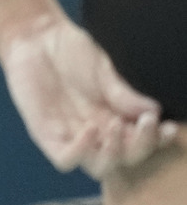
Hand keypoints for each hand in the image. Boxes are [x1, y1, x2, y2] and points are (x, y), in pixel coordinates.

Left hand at [0, 14, 178, 177]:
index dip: (158, 140)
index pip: (142, 142)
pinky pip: (64, 159)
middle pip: (126, 159)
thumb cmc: (71, 50)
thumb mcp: (103, 69)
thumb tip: (155, 111)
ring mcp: (71, 136)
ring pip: (98, 167)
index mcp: (117, 119)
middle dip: (141, 147)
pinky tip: (90, 131)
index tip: (170, 128)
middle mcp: (97, 133)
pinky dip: (80, 153)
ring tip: (116, 128)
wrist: (34, 36)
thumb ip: (124, 93)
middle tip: (145, 123)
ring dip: (113, 155)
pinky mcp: (45, 134)